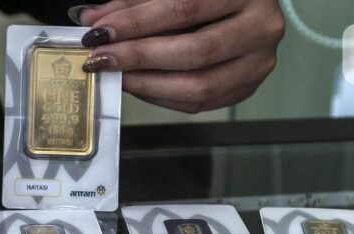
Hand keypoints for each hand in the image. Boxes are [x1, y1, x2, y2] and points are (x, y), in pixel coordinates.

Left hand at [70, 0, 284, 112]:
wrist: (245, 5)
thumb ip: (134, 2)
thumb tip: (91, 20)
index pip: (184, 8)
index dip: (136, 22)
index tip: (99, 31)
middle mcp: (262, 27)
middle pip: (195, 51)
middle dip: (140, 57)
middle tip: (103, 58)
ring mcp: (259, 62)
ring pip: (200, 86)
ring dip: (149, 84)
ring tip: (117, 75)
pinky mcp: (248, 87)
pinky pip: (201, 103)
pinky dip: (163, 96)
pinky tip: (139, 84)